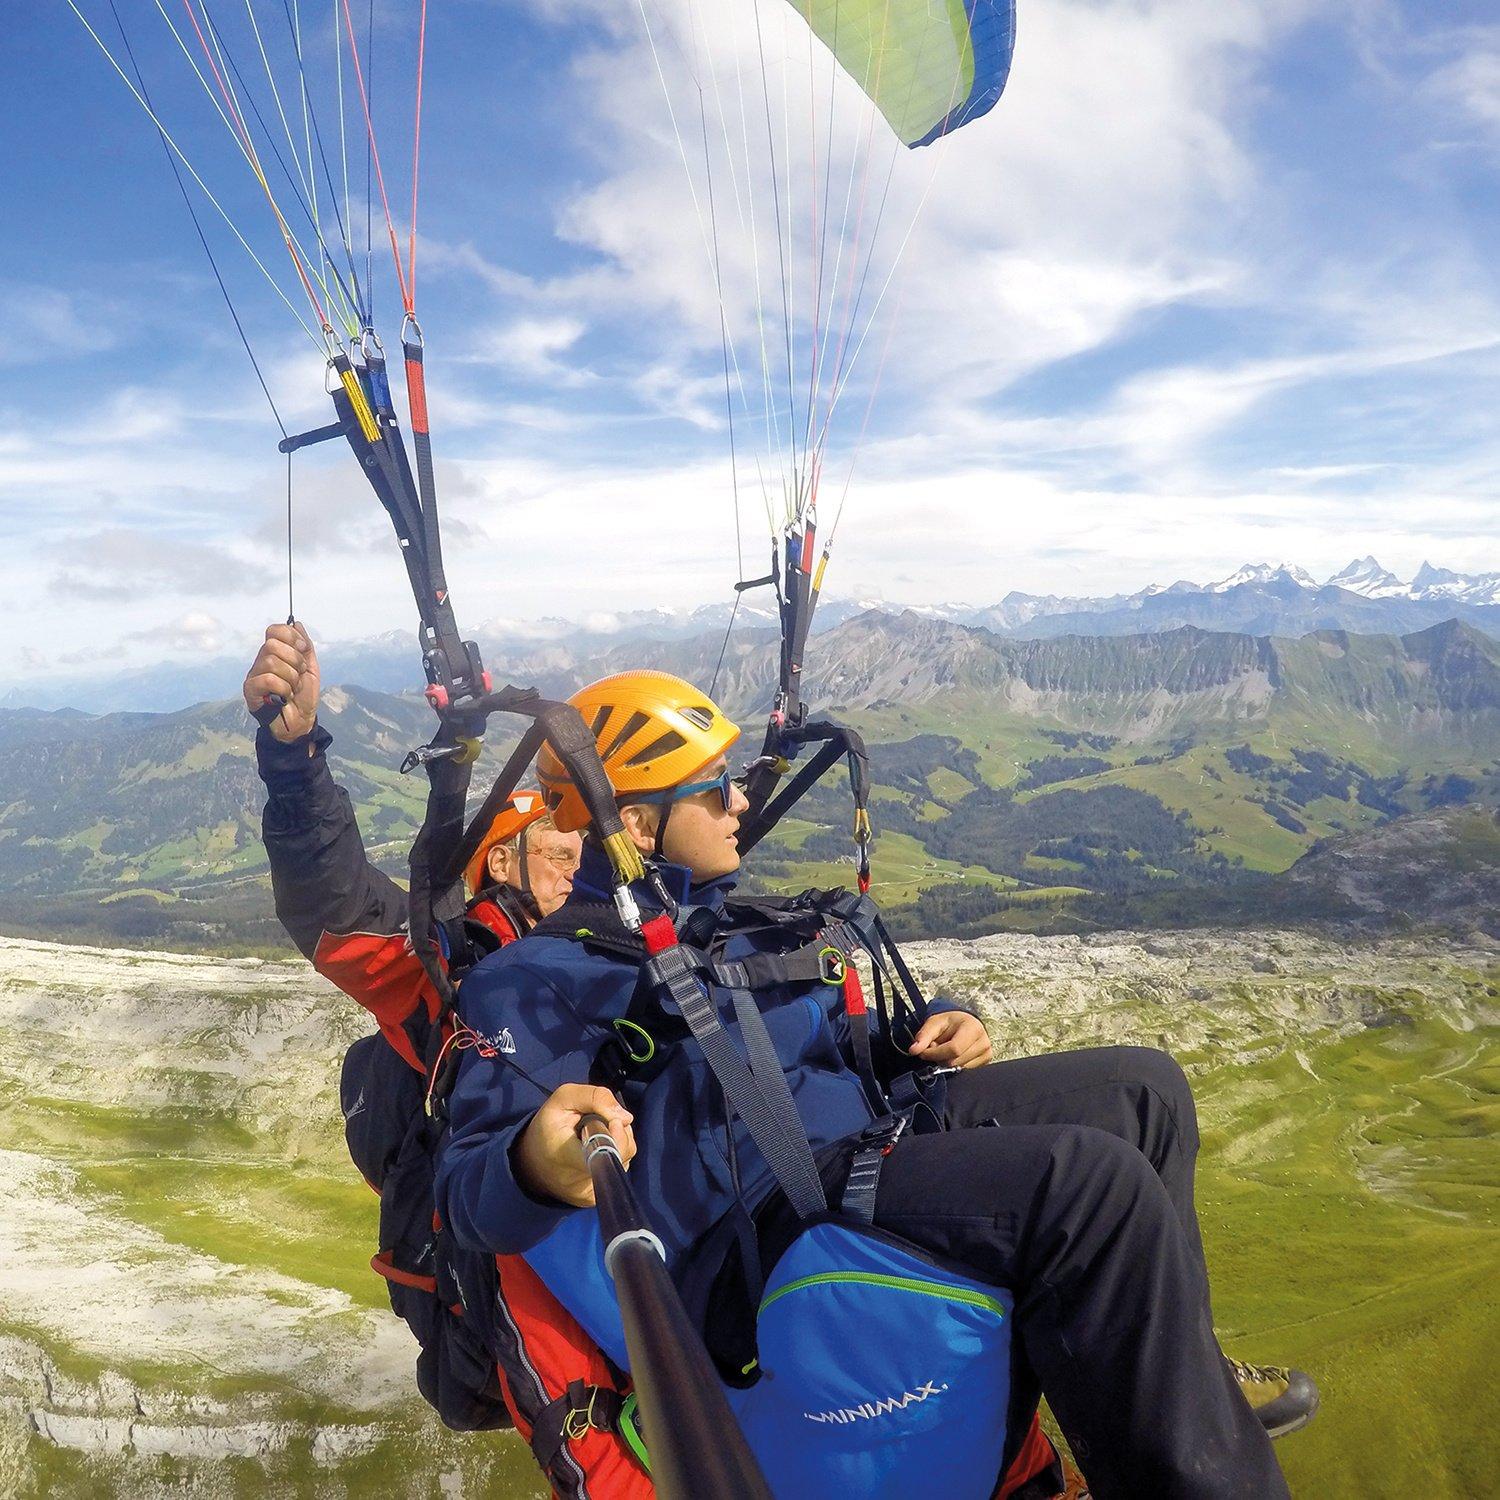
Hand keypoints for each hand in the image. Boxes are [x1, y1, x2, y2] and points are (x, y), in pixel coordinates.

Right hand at [243, 623, 318, 741]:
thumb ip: (305, 647)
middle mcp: (262, 661)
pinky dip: (283, 687)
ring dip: (291, 676)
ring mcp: (254, 675)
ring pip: (271, 661)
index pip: (274, 630)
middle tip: (300, 673)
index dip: (291, 636)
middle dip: (294, 659)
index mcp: (275, 653)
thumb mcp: (311, 669)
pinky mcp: (250, 690)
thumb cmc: (304, 696)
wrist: (301, 722)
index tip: (303, 649)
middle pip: (273, 644)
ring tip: (293, 688)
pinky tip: (285, 695)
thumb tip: (297, 623)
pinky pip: (267, 679)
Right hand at [514, 1085, 635, 1207]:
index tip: (611, 1120)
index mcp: (568, 1156)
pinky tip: (596, 1150)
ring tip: (595, 1136)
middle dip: (617, 1131)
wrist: (531, 1162)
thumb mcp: (563, 1099)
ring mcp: (588, 1194)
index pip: (607, 1151)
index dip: (617, 1133)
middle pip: (623, 1152)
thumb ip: (595, 1098)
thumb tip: (626, 1117)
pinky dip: (612, 1155)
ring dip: (617, 1142)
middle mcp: (580, 1182)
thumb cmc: (547, 1128)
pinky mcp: (593, 1200)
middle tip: (597, 1124)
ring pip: (624, 1160)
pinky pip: (617, 1170)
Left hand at [909, 1009, 992, 1069]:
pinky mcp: (986, 1062)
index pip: (954, 1049)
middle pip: (955, 1061)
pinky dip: (955, 1065)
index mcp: (973, 1028)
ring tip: (945, 1049)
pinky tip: (953, 1055)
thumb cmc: (950, 1022)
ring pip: (959, 1068)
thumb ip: (923, 1036)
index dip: (935, 1053)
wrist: (964, 1023)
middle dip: (939, 1057)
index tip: (924, 1051)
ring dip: (946, 1062)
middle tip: (935, 1047)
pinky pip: (965, 1071)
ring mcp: (987, 1053)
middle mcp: (984, 1042)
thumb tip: (913, 1050)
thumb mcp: (934, 1023)